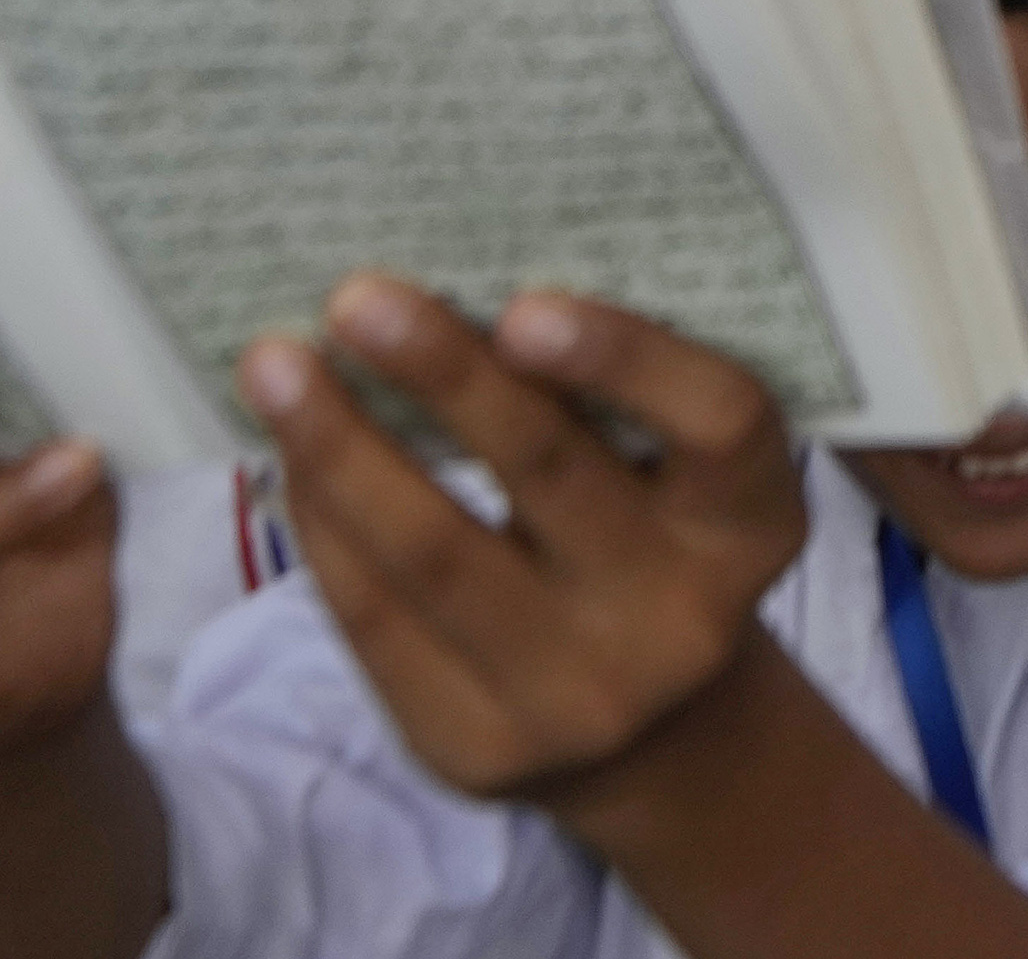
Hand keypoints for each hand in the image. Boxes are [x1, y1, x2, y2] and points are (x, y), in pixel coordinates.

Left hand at [248, 280, 809, 813]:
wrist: (655, 735)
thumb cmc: (655, 542)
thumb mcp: (681, 477)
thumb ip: (612, 398)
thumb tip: (452, 279)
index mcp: (752, 521)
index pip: (718, 424)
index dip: (625, 359)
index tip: (523, 305)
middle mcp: (680, 615)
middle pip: (550, 477)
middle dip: (443, 378)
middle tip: (357, 299)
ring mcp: (577, 694)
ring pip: (435, 556)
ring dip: (341, 448)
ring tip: (274, 366)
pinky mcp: (475, 748)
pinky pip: (377, 623)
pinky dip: (325, 526)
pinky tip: (291, 459)